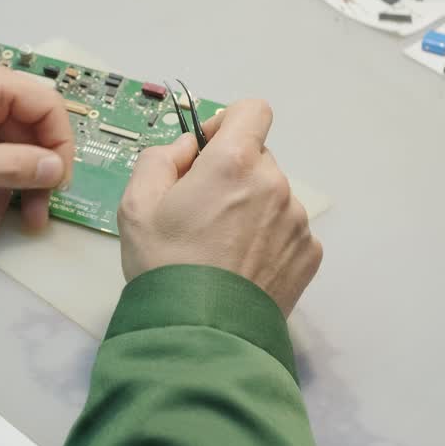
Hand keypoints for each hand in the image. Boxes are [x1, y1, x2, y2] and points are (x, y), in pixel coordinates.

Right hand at [117, 100, 320, 315]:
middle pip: (258, 158)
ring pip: (273, 196)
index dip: (228, 123)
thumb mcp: (136, 204)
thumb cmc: (165, 266)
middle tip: (202, 211)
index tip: (208, 150)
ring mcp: (296, 221)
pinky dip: (268, 240)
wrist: (201, 334)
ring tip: (220, 248)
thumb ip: (159, 158)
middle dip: (232, 174)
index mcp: (234, 163)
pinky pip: (287, 231)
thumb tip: (186, 148)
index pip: (253, 111)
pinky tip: (241, 267)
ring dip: (251, 209)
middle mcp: (274, 184)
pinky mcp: (308, 255)